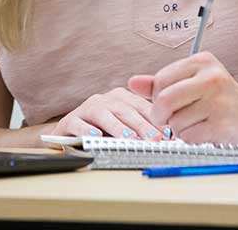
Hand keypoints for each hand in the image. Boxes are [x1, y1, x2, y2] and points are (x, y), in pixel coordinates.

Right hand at [50, 87, 166, 139]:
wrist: (69, 132)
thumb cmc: (101, 130)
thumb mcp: (122, 126)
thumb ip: (141, 128)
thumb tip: (166, 140)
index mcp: (120, 98)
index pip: (141, 107)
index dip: (155, 120)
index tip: (169, 134)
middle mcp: (103, 100)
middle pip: (125, 111)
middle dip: (141, 125)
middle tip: (154, 139)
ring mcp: (85, 109)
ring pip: (103, 115)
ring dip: (118, 127)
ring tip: (129, 138)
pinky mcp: (69, 121)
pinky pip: (78, 124)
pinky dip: (87, 130)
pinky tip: (96, 137)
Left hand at [128, 51, 237, 143]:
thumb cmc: (220, 98)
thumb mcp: (193, 82)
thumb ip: (161, 82)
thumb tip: (132, 83)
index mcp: (202, 61)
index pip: (161, 80)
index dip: (156, 97)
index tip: (165, 104)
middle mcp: (212, 77)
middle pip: (164, 100)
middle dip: (160, 115)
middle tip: (167, 120)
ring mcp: (219, 101)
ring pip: (175, 121)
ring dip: (179, 129)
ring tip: (196, 122)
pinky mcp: (222, 124)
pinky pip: (189, 136)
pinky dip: (191, 138)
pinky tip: (204, 131)